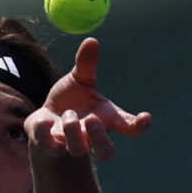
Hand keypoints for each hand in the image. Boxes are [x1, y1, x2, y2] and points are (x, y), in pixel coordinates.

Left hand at [27, 38, 151, 162]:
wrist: (45, 120)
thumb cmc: (70, 100)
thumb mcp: (79, 80)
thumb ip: (87, 65)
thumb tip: (92, 40)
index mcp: (105, 119)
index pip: (129, 128)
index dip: (139, 126)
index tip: (146, 117)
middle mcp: (91, 136)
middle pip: (105, 152)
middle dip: (99, 137)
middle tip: (92, 119)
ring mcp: (70, 144)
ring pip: (78, 149)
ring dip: (73, 130)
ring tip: (68, 114)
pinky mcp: (49, 146)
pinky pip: (48, 145)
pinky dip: (45, 132)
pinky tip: (45, 119)